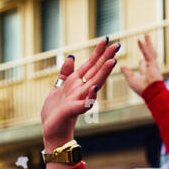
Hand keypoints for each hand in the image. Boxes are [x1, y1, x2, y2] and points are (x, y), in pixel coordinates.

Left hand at [40, 37, 119, 152]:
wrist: (51, 129)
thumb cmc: (55, 111)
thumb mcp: (58, 87)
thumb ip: (65, 72)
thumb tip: (71, 56)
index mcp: (77, 83)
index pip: (91, 64)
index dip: (98, 51)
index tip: (107, 38)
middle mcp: (82, 89)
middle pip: (96, 71)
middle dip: (106, 58)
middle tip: (117, 45)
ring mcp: (80, 99)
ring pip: (94, 84)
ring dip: (103, 73)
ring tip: (113, 62)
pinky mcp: (74, 110)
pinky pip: (85, 103)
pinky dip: (91, 97)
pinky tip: (95, 88)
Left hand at [118, 34, 162, 96]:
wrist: (151, 93)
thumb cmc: (142, 89)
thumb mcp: (131, 80)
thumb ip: (127, 72)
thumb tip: (121, 66)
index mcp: (146, 73)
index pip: (143, 64)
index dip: (142, 62)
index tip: (140, 60)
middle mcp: (150, 67)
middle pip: (148, 55)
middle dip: (147, 47)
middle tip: (145, 40)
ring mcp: (152, 65)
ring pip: (150, 51)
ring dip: (148, 43)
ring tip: (146, 35)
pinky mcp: (152, 63)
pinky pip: (146, 53)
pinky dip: (142, 47)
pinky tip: (139, 40)